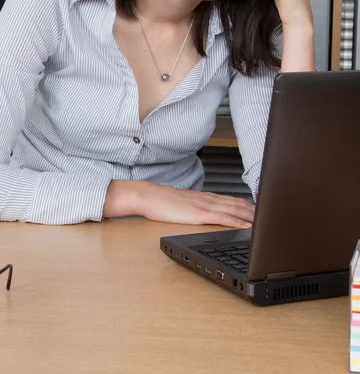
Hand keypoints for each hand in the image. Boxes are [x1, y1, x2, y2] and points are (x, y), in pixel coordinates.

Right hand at [103, 180, 254, 227]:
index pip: (234, 200)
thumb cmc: (163, 202)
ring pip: (235, 209)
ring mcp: (205, 206)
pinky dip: (237, 221)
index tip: (264, 210)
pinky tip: (246, 225)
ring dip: (252, 215)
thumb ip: (199, 208)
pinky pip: (222, 218)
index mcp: (206, 198)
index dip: (250, 206)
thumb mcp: (185, 205)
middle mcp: (209, 199)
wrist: (149, 196)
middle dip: (257, 210)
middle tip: (274, 214)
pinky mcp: (199, 214)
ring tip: (267, 220)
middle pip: (239, 204)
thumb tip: (209, 215)